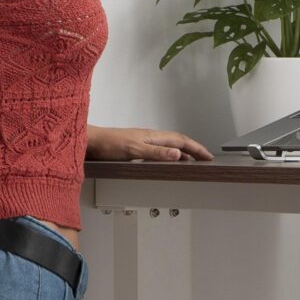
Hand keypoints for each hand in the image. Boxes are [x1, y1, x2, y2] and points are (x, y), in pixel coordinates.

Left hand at [88, 125, 213, 161]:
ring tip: (192, 162)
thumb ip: (157, 153)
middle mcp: (151, 137)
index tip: (208, 156)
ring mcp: (144, 142)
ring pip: (170, 146)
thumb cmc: (109, 144)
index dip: (197, 149)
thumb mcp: (135, 150)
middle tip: (205, 158)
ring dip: (183, 153)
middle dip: (194, 150)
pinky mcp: (137, 148)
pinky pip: (160, 151)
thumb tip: (178, 154)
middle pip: (179, 142)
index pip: (182, 141)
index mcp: (154, 136)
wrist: (91, 142)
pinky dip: (170, 156)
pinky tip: (167, 162)